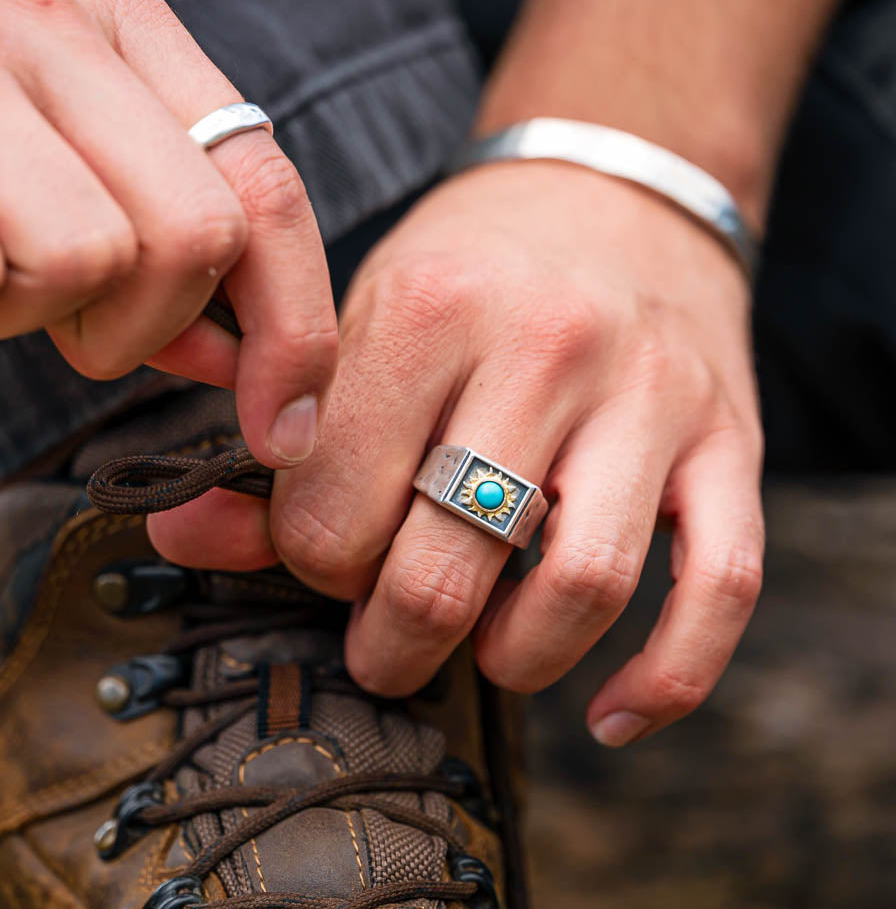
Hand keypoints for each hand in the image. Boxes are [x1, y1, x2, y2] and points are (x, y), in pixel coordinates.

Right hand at [0, 0, 335, 467]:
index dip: (293, 324)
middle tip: (46, 320)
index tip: (280, 426)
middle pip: (191, 235)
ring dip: (13, 317)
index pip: (263, 183)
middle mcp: (46, 17)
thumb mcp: (45, 190)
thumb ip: (152, 262)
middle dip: (132, 329)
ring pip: (79, 261)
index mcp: (118, 23)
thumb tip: (240, 361)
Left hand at [150, 161, 764, 743]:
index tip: (322, 563)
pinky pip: (722, 587)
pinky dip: (666, 676)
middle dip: (393, 641)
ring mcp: (651, 396)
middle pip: (448, 561)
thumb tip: (177, 532)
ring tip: (477, 651)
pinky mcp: (731, 440)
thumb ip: (271, 436)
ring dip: (510, 660)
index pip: (336, 507)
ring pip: (580, 585)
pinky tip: (609, 716)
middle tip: (380, 647)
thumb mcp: (357, 322)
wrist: (612, 193)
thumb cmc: (465, 272)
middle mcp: (545, 346)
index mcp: (427, 310)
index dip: (312, 563)